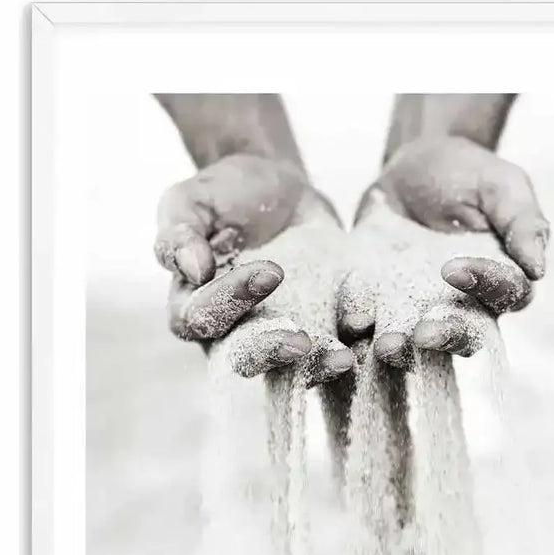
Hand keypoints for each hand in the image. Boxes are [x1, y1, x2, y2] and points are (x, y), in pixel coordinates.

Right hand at [154, 153, 353, 383]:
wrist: (277, 186)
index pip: (203, 317)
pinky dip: (352, 347)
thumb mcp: (192, 200)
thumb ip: (180, 233)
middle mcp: (230, 336)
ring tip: (344, 360)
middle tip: (301, 342)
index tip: (271, 271)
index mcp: (192, 306)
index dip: (232, 300)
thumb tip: (192, 270)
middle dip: (272, 352)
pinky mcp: (317, 332)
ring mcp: (276, 339)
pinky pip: (332, 349)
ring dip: (316, 367)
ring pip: (290, 368)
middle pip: (243, 359)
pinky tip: (373, 338)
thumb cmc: (223, 194)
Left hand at [340, 137, 549, 364]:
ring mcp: (423, 313)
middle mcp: (467, 308)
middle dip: (443, 337)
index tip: (454, 268)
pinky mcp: (383, 309)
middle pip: (464, 336)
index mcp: (503, 280)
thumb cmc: (468, 173)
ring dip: (402, 350)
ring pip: (417, 345)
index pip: (504, 295)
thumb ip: (522, 222)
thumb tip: (538, 268)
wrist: (411, 167)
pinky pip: (373, 328)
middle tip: (422, 334)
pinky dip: (360, 331)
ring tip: (384, 345)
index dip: (483, 286)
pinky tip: (347, 327)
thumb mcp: (501, 185)